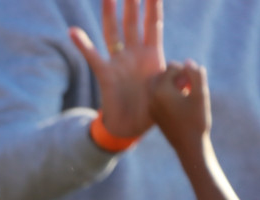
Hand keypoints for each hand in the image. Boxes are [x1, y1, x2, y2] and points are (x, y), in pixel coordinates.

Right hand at [70, 0, 164, 137]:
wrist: (130, 127)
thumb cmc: (152, 110)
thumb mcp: (170, 92)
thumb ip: (177, 79)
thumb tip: (186, 69)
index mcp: (152, 55)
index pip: (154, 23)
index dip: (154, 5)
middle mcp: (134, 53)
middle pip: (132, 21)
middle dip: (133, 1)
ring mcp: (118, 62)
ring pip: (113, 32)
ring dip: (110, 13)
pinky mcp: (105, 74)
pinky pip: (92, 57)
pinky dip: (83, 44)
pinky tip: (73, 31)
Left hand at [149, 61, 210, 153]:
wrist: (188, 145)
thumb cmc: (197, 119)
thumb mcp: (201, 95)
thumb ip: (196, 75)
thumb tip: (187, 61)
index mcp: (161, 90)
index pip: (171, 67)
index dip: (186, 70)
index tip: (194, 82)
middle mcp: (151, 97)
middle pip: (160, 74)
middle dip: (175, 75)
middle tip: (188, 85)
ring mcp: (150, 106)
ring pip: (156, 86)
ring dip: (170, 84)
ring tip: (184, 93)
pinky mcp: (152, 114)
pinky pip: (156, 96)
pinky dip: (166, 94)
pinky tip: (179, 103)